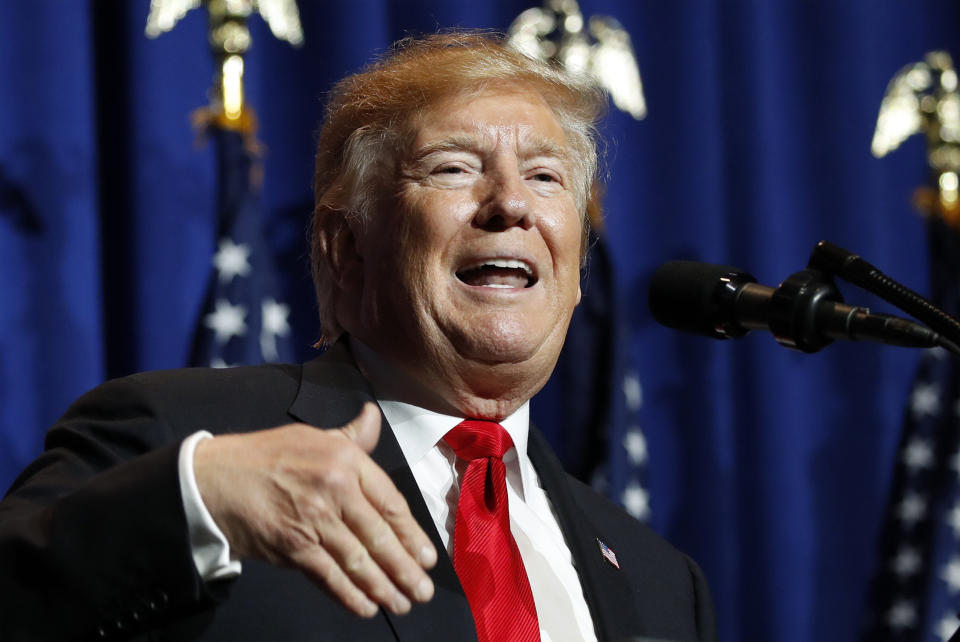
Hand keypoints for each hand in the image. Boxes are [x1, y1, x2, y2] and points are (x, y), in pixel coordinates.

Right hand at [193, 402, 437, 616]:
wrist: (212, 479)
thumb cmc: (265, 456)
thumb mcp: (313, 436)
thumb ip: (351, 437)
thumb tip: (373, 417)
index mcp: (345, 459)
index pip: (389, 501)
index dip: (411, 533)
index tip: (427, 555)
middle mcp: (335, 489)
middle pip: (380, 536)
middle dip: (405, 568)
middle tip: (422, 589)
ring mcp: (314, 520)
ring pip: (359, 560)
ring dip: (384, 587)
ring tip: (402, 603)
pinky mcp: (293, 547)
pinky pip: (330, 576)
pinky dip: (350, 595)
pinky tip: (367, 607)